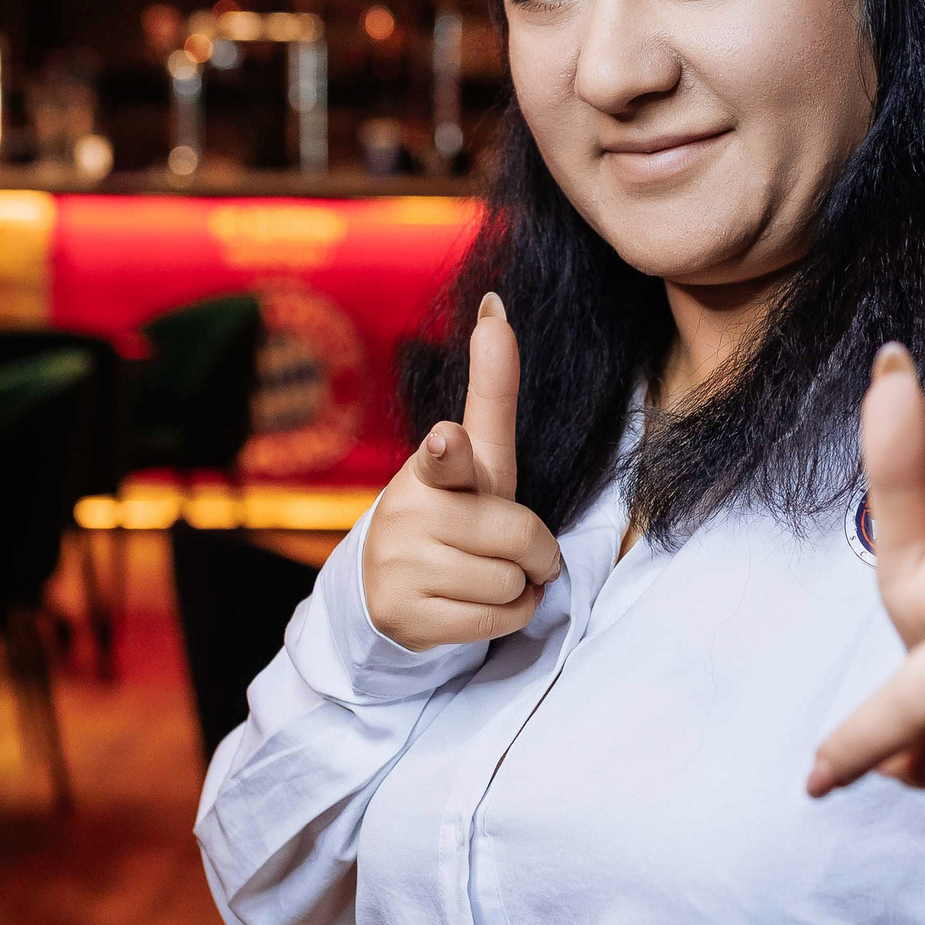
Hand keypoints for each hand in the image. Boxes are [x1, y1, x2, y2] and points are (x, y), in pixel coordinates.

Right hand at [361, 292, 561, 650]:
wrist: (390, 589)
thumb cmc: (452, 513)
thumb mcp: (477, 460)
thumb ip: (491, 393)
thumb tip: (495, 303)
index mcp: (431, 467)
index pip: (449, 454)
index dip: (451, 449)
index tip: (446, 441)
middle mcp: (407, 511)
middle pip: (520, 537)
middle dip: (534, 551)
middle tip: (511, 549)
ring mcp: (400, 565)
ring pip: (512, 583)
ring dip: (519, 586)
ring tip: (485, 575)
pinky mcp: (405, 616)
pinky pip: (497, 620)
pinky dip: (509, 617)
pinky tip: (479, 603)